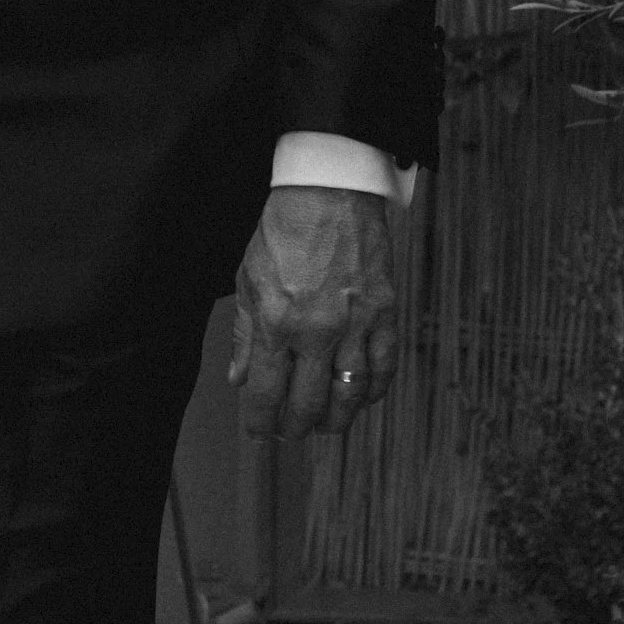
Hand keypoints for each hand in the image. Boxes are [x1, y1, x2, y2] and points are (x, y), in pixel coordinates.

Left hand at [231, 184, 398, 438]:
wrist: (328, 190)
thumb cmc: (282, 231)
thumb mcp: (248, 280)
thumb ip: (245, 335)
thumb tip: (239, 379)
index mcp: (278, 322)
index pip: (267, 392)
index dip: (261, 421)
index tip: (259, 432)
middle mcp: (318, 331)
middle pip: (310, 402)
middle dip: (297, 427)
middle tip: (291, 433)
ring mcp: (356, 324)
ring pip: (350, 394)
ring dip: (337, 419)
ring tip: (326, 426)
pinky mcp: (385, 313)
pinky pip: (384, 367)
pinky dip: (373, 390)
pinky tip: (361, 398)